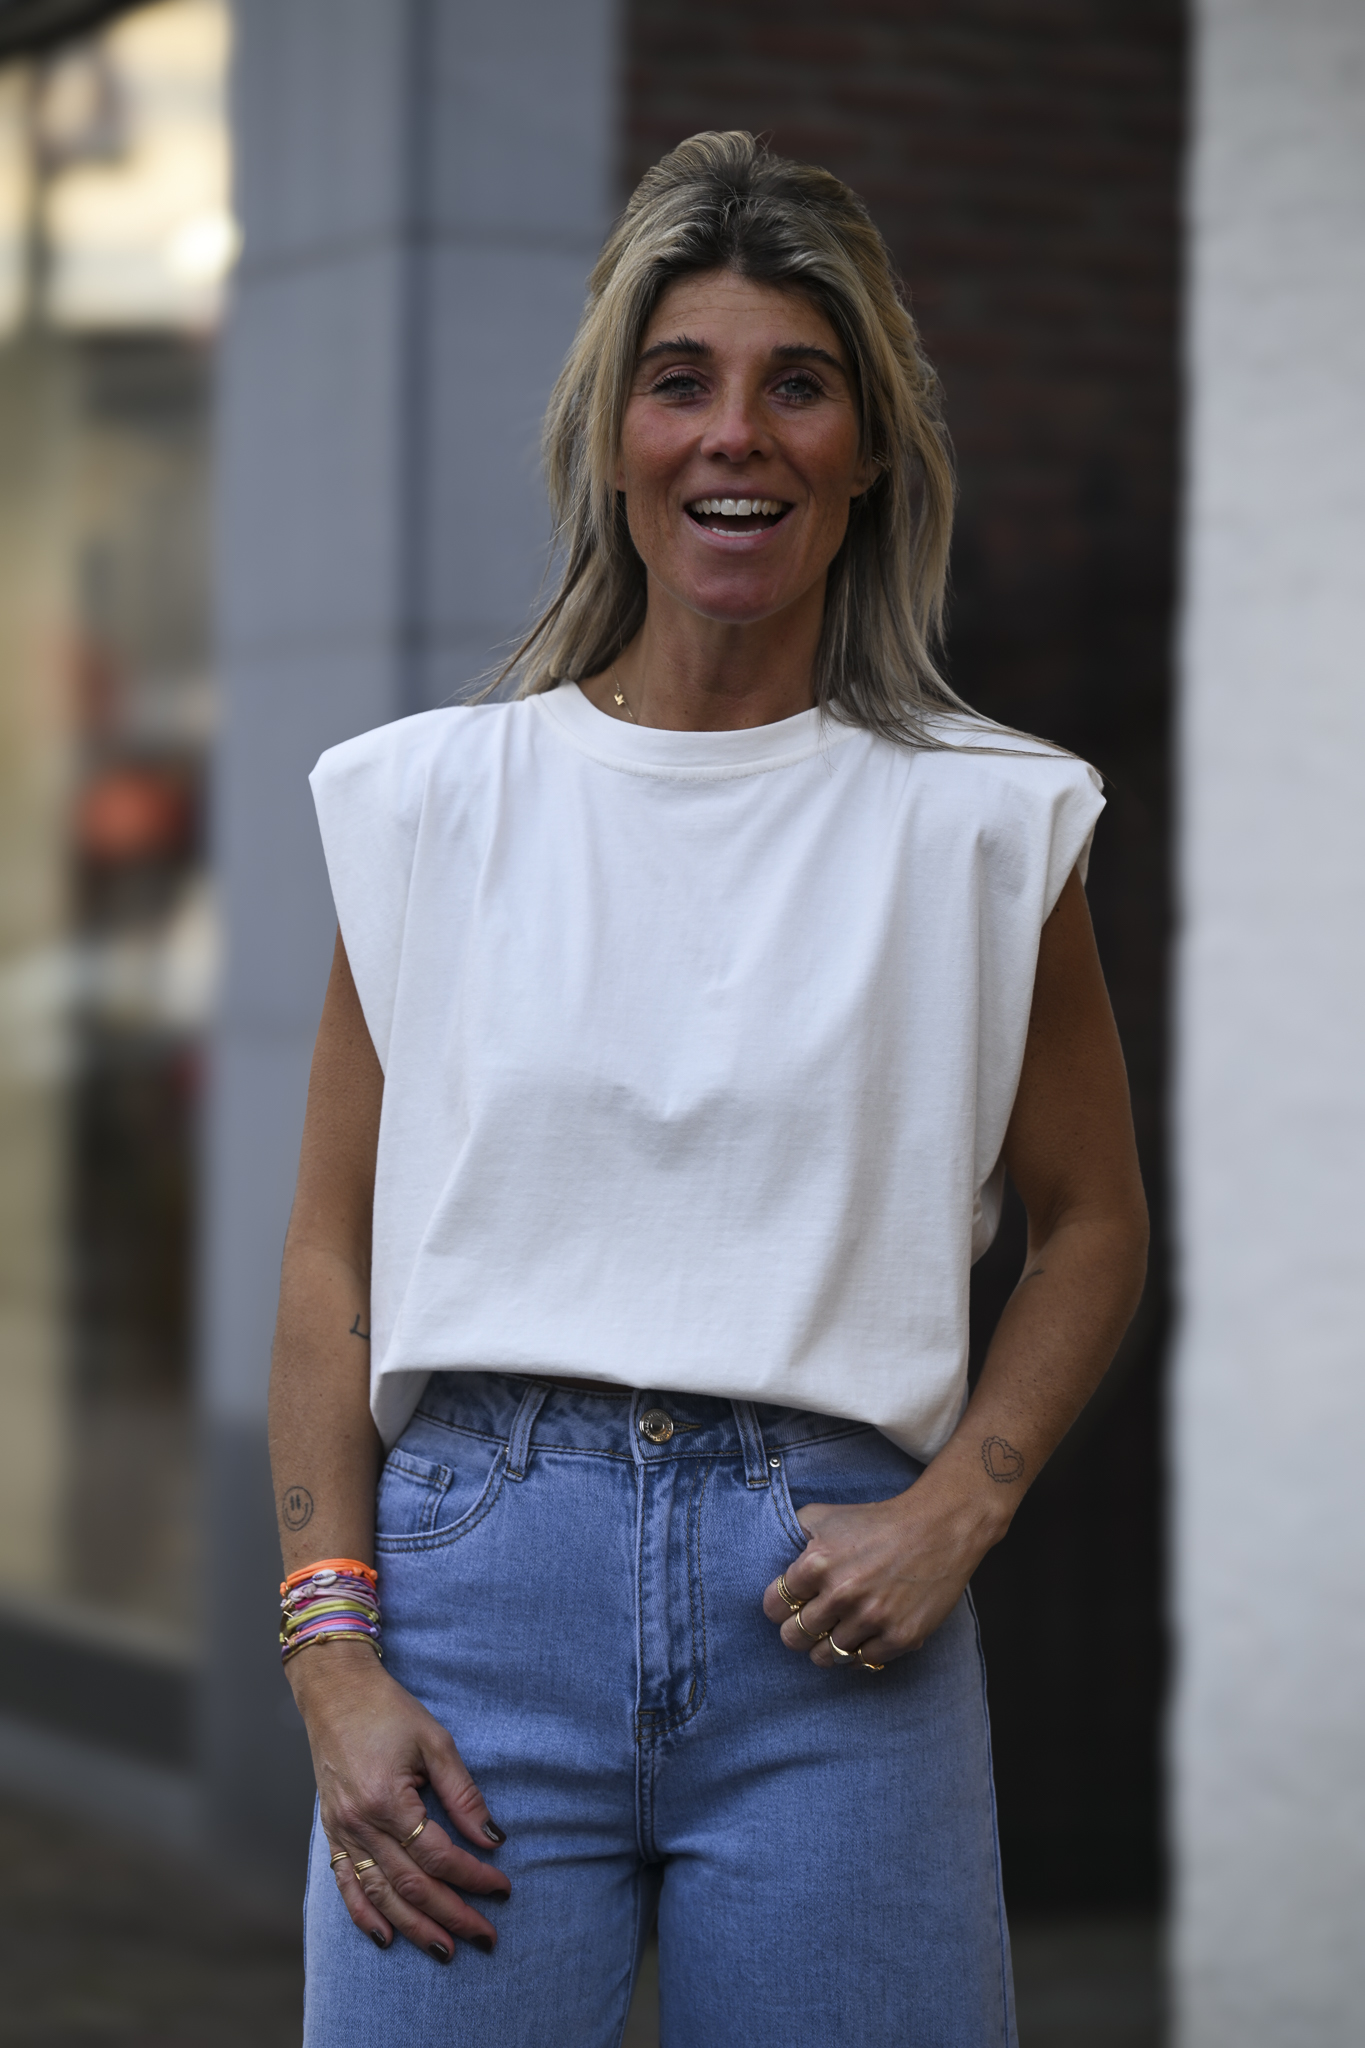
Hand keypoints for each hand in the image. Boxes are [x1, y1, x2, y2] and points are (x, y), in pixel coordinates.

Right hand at [288, 1643, 509, 1960]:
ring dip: (414, 1927)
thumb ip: (463, 1794)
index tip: (502, 1888)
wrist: (336, 1692)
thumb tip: (492, 1838)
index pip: (438, 1854)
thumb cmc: (389, 1711)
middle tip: (484, 1937)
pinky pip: (345, 1884)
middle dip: (450, 1915)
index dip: (473, 1876)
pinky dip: (365, 1915)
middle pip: (410, 1885)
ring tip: (445, 1950)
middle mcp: (360, 1823)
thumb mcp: (436, 1742)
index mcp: (388, 1798)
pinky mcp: (332, 1832)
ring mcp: (341, 1831)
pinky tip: (386, 1937)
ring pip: (380, 1895)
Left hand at [761, 1477, 1003, 1668]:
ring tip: (834, 1634)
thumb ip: (793, 1535)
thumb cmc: (878, 1522)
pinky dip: (858, 1654)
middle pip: (795, 1637)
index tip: (790, 1606)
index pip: (774, 1606)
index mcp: (818, 1562)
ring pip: (826, 1656)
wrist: (938, 1529)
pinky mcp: (900, 1637)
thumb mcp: (826, 1516)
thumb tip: (774, 1563)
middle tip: (808, 1625)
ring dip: (826, 1647)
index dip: (779, 1608)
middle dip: (797, 1632)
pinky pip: (862, 1663)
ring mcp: (872, 1618)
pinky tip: (861, 1638)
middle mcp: (842, 1593)